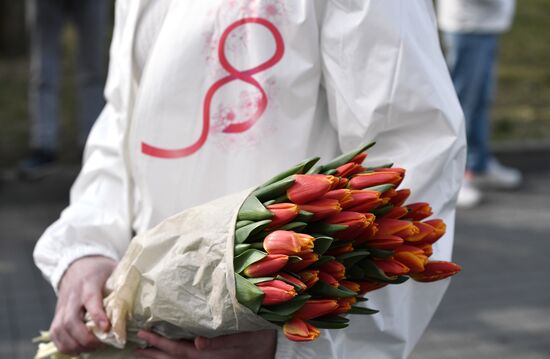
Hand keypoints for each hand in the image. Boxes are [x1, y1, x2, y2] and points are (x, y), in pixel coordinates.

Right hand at [50, 255, 115, 354]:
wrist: (78, 263)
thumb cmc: (100, 270)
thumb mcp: (114, 271)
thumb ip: (123, 285)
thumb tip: (141, 298)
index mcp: (89, 283)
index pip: (90, 300)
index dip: (97, 315)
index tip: (106, 328)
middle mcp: (73, 296)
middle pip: (71, 320)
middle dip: (85, 338)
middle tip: (100, 344)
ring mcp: (62, 305)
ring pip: (59, 329)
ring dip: (74, 344)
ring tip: (91, 349)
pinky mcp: (57, 313)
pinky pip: (54, 333)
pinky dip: (64, 345)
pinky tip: (77, 349)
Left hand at [135, 329, 276, 358]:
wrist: (274, 349)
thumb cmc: (260, 337)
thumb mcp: (244, 336)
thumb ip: (222, 340)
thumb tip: (197, 342)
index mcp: (210, 354)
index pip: (178, 350)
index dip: (160, 342)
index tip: (143, 334)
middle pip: (174, 358)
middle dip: (154, 351)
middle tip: (136, 346)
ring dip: (161, 356)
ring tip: (145, 351)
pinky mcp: (214, 358)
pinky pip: (189, 358)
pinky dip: (176, 355)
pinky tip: (172, 351)